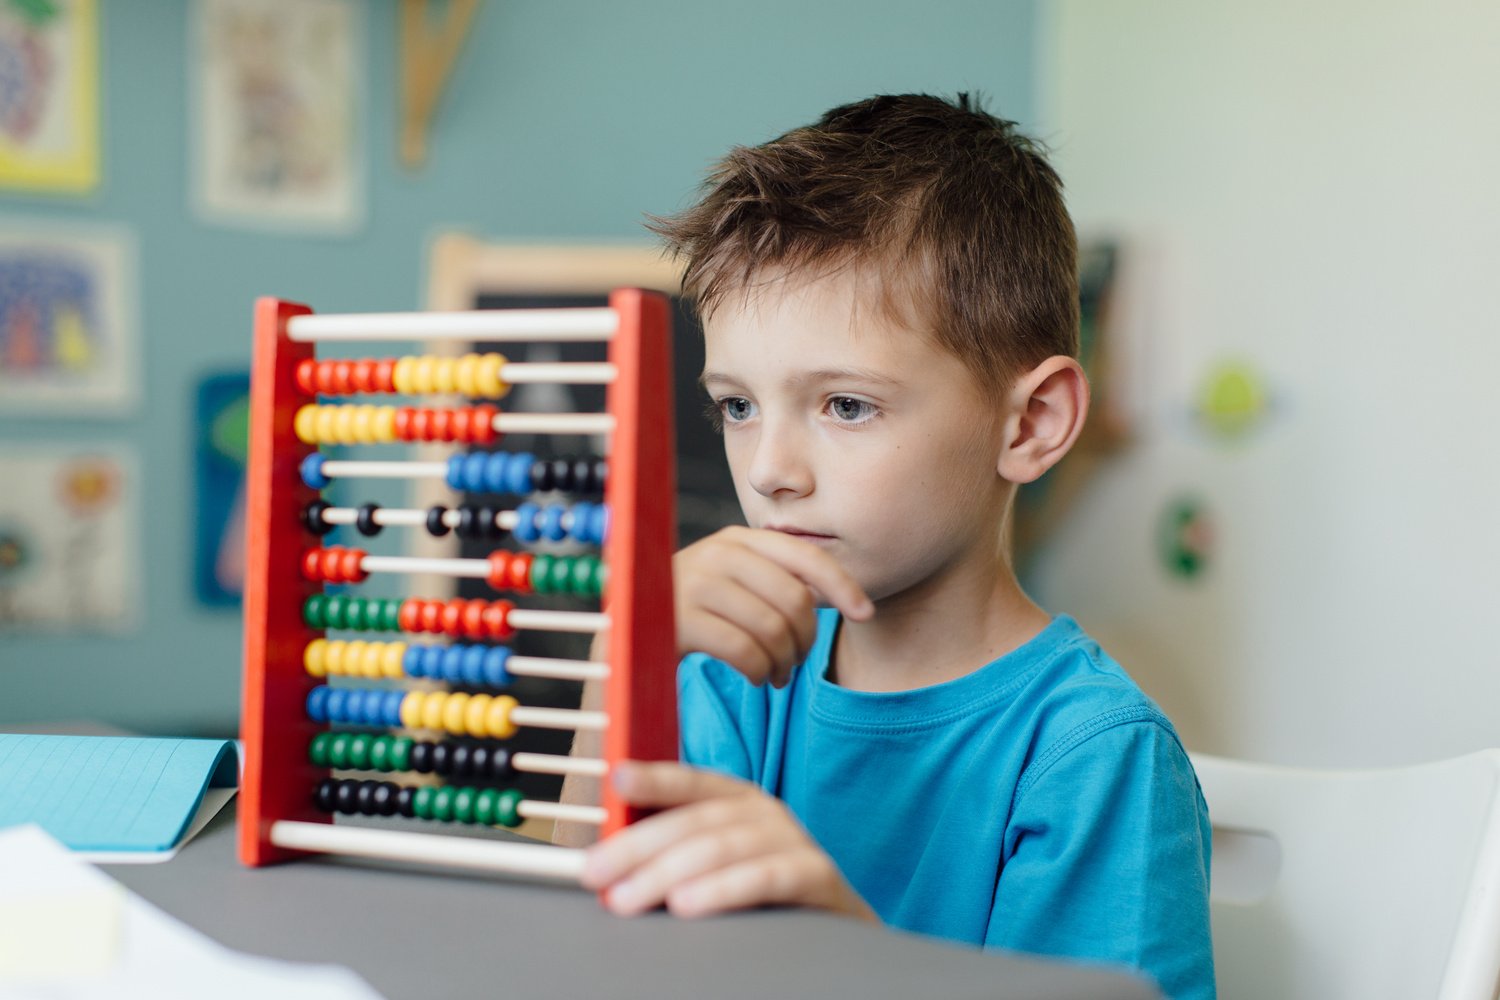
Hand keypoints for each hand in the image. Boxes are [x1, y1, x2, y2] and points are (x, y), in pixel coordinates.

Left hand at [581, 761, 876, 921]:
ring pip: (723, 847)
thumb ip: (671, 856)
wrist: (834, 932)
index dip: (655, 777)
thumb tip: (608, 863)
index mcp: (738, 800)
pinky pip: (767, 877)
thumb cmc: (763, 896)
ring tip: (628, 896)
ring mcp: (794, 840)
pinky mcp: (817, 876)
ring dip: (668, 872)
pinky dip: (724, 889)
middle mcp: (766, 812)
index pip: (691, 783)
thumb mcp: (717, 866)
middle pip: (696, 820)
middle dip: (638, 846)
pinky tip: (688, 904)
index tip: (617, 778)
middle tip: (595, 873)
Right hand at [674, 526, 872, 686]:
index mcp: (739, 539)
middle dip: (807, 639)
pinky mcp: (679, 619)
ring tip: (778, 675)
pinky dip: (762, 672)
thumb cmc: (694, 612)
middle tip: (797, 662)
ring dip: (785, 662)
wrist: (627, 633)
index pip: (807, 556)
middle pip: (795, 598)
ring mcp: (695, 583)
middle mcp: (717, 552)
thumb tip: (845, 597)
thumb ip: (775, 580)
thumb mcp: (735, 583)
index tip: (866, 614)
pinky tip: (758, 678)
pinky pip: (745, 651)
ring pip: (773, 628)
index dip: (844, 585)